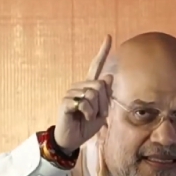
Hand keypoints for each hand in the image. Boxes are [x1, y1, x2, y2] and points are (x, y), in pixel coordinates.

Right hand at [54, 35, 112, 153]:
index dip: (102, 52)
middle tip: (96, 115)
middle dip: (103, 103)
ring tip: (87, 117)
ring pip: (93, 94)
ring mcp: (71, 92)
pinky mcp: (66, 101)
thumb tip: (109, 76)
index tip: (108, 36)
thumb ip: (106, 96)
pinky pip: (84, 103)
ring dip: (95, 110)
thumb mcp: (102, 113)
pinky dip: (88, 113)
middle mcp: (80, 86)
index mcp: (89, 87)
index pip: (96, 66)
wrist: (72, 139)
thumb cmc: (86, 126)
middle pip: (100, 85)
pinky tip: (81, 117)